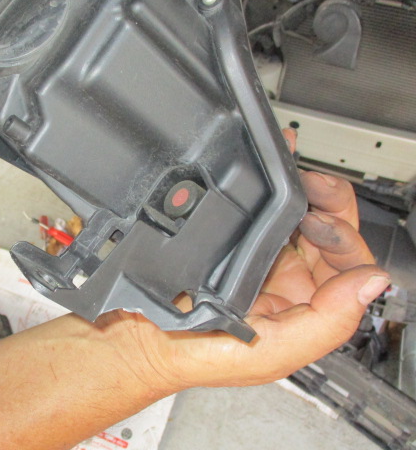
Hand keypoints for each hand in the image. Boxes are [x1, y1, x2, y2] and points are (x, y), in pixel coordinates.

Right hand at [97, 129, 389, 391]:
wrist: (138, 333)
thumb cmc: (198, 352)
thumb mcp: (269, 353)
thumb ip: (326, 323)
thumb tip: (372, 283)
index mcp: (306, 306)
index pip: (347, 267)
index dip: (344, 240)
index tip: (317, 225)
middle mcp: (289, 278)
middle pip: (331, 231)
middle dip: (330, 205)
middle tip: (310, 191)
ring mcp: (260, 252)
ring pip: (302, 212)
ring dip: (308, 187)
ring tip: (296, 174)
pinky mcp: (234, 234)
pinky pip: (264, 201)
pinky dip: (278, 177)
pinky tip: (283, 157)